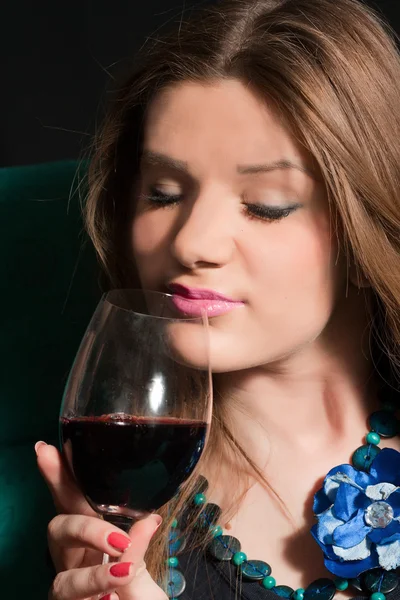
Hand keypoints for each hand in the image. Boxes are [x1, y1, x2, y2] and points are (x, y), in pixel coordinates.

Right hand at [36, 442, 167, 599]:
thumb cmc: (135, 598)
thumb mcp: (140, 571)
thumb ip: (137, 545)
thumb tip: (148, 517)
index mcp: (89, 540)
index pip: (74, 502)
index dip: (59, 477)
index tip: (47, 449)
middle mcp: (71, 561)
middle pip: (58, 529)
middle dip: (81, 524)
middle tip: (117, 537)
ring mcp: (67, 590)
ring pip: (62, 577)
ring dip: (93, 573)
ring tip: (124, 573)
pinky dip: (97, 592)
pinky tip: (113, 595)